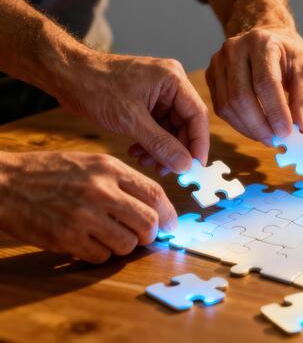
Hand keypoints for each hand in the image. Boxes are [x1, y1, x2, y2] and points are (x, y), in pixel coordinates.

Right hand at [0, 151, 176, 262]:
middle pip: (148, 222)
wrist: (4, 183)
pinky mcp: (67, 238)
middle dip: (150, 234)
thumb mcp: (91, 163)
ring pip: (127, 243)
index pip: (155, 194)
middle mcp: (101, 191)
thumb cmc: (50, 172)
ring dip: (124, 246)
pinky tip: (89, 243)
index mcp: (109, 169)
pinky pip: (102, 256)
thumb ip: (122, 181)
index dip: (168, 214)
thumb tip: (154, 206)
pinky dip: (100, 254)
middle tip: (142, 236)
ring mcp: (84, 215)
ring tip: (110, 237)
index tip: (170, 224)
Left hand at [59, 52, 208, 175]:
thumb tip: (184, 165)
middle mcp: (170, 84)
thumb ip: (161, 144)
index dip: (198, 143)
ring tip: (145, 162)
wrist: (66, 75)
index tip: (194, 167)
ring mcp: (158, 93)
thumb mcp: (131, 120)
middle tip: (166, 171)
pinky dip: (150, 142)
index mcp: (173, 80)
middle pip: (186, 123)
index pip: (197, 115)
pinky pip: (157, 126)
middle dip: (176, 149)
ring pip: (171, 128)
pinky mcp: (146, 101)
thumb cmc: (96, 87)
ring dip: (162, 148)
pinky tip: (137, 152)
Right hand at [206, 27, 302, 144]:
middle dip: (259, 125)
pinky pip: (221, 107)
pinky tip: (254, 129)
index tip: (286, 133)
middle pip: (241, 96)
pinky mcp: (211, 75)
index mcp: (262, 43)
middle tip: (275, 141)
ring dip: (248, 128)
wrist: (265, 35)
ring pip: (227, 105)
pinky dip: (238, 124)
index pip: (265, 82)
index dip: (275, 111)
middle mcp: (235, 48)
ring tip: (267, 137)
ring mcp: (219, 61)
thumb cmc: (287, 53)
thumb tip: (301, 128)